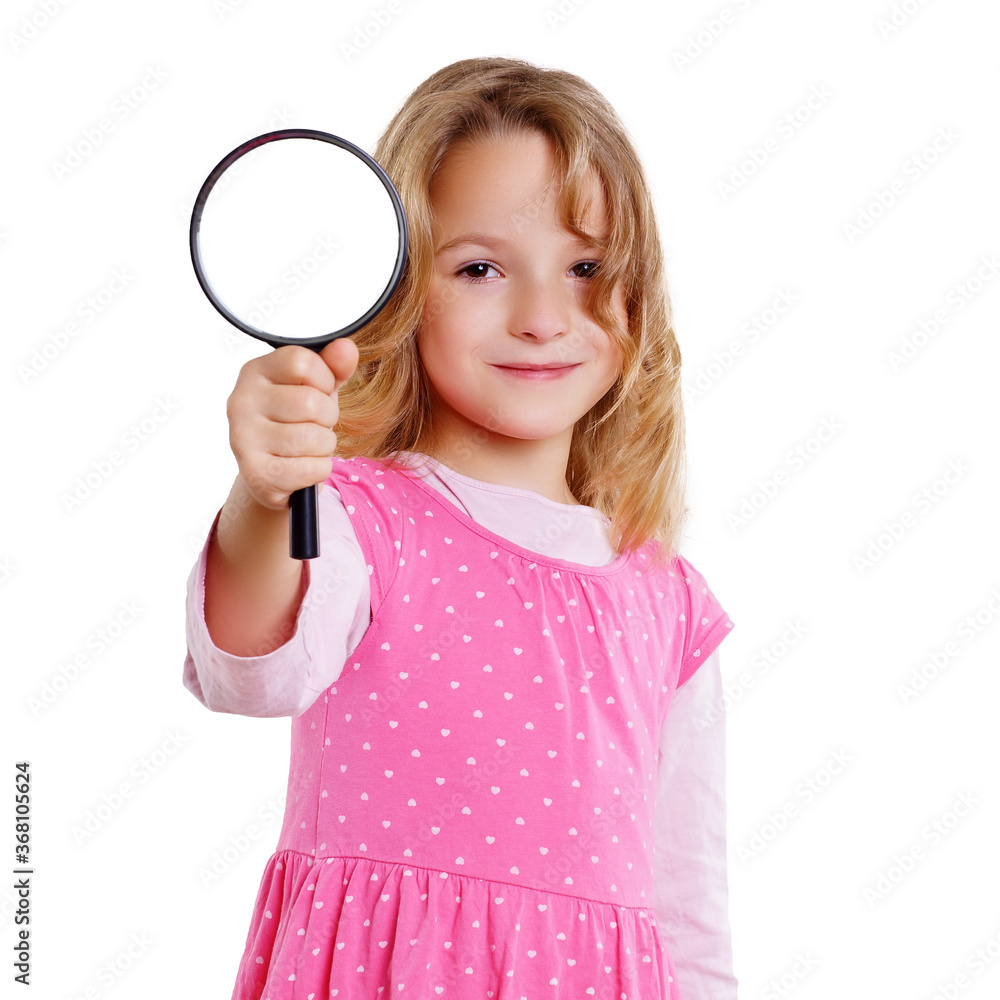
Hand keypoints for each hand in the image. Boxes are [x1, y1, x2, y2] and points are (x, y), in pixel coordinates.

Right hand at [226, 337, 359, 509]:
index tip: (318, 391)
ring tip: (309, 447)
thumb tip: (346, 348)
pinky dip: (318, 470)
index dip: (324, 379)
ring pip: (313, 438)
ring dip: (324, 446)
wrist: (273, 473)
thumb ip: (334, 367)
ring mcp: (243, 438)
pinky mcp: (255, 474)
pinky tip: (302, 467)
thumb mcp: (318, 389)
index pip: (302, 362)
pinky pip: (311, 469)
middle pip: (311, 402)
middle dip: (328, 418)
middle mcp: (241, 401)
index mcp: (255, 372)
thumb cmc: (296, 423)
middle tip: (315, 425)